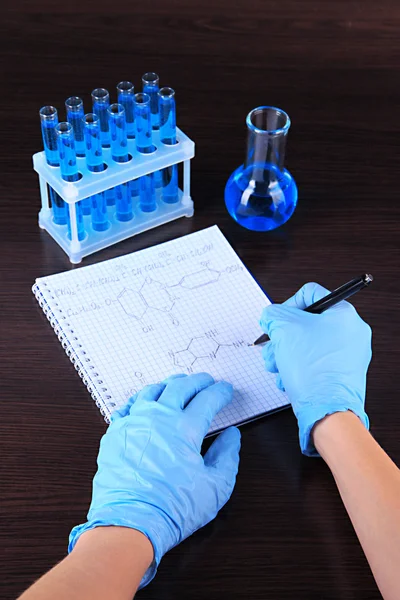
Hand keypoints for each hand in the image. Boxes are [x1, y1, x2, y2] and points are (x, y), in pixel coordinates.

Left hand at [68, 373, 240, 587]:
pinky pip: (128, 406)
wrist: (130, 524)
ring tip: (178, 384)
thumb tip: (231, 436)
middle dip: (197, 381)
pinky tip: (145, 400)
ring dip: (169, 384)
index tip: (226, 390)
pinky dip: (141, 398)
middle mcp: (158, 418)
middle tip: (206, 380)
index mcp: (184, 429)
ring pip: (152, 391)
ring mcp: (134, 422)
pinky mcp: (115, 433)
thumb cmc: (173, 508)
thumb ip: (227, 456)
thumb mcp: (215, 487)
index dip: (220, 393)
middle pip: (180, 387)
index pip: (207, 400)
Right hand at [260, 282, 370, 455]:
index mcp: (344, 314)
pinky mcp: (342, 374)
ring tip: (277, 367)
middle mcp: (351, 333)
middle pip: (307, 323)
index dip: (287, 305)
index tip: (276, 321)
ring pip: (307, 344)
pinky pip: (314, 362)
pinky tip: (288, 378)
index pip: (311, 294)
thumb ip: (274, 314)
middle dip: (283, 337)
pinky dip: (297, 368)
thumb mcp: (284, 329)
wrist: (327, 411)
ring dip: (286, 354)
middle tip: (273, 348)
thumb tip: (271, 315)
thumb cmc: (313, 371)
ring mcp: (348, 355)